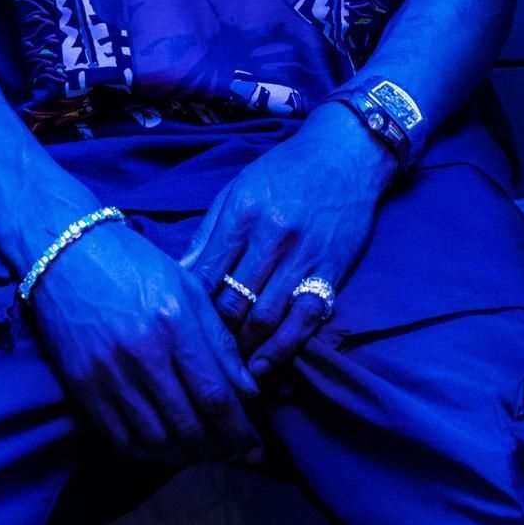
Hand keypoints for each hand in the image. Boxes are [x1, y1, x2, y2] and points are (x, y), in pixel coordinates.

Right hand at [27, 215, 262, 464]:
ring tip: (206, 450)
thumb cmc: (134, 264)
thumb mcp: (187, 287)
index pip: (215, 395)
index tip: (255, 443)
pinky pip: (122, 439)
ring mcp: (107, 373)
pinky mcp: (82, 387)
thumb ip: (219, 340)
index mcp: (173, 320)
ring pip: (157, 440)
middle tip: (234, 451)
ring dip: (188, 455)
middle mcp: (141, 352)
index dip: (239, 429)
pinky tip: (168, 445)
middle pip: (189, 425)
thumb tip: (248, 392)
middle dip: (220, 447)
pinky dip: (150, 452)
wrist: (67, 254)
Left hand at [179, 102, 397, 378]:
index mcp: (242, 212)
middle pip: (233, 301)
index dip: (190, 308)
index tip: (180, 328)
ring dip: (245, 349)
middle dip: (215, 334)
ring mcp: (303, 255)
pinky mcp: (332, 270)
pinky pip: (304, 318)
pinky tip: (265, 367)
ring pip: (265, 316)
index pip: (206, 273)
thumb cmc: (284, 170)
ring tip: (229, 371)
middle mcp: (271, 235)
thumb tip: (178, 273)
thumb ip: (209, 232)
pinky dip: (283, 348)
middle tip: (202, 357)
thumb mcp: (237, 189)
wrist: (345, 154)